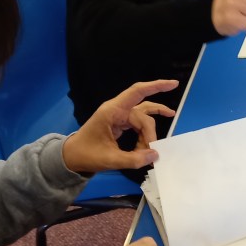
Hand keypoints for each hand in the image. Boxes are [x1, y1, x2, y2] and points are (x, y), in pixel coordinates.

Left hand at [61, 80, 178, 174]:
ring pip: (143, 118)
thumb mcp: (109, 160)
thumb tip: (154, 155)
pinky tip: (148, 144)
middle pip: (143, 114)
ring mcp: (119, 115)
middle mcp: (117, 109)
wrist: (71, 157)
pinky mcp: (120, 122)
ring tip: (154, 146)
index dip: (156, 86)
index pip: (137, 92)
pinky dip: (143, 135)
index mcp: (112, 111)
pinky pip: (138, 124)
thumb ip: (133, 159)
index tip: (173, 84)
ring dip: (148, 133)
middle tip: (151, 151)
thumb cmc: (86, 155)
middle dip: (150, 133)